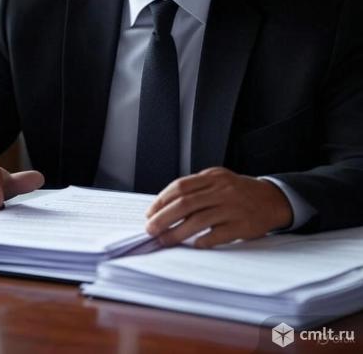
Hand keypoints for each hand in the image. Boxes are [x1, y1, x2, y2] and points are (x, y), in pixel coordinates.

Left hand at [145, 167, 292, 248]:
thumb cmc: (239, 192)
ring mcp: (232, 207)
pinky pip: (217, 235)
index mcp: (213, 177)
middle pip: (185, 203)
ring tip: (164, 240)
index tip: (150, 213)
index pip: (180, 187)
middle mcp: (222, 190)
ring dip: (177, 232)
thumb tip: (165, 207)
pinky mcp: (242, 225)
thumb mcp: (219, 181)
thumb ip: (196, 188)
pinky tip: (193, 245)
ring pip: (198, 220)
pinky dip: (202, 241)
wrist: (273, 199)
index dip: (162, 200)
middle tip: (150, 229)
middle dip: (163, 218)